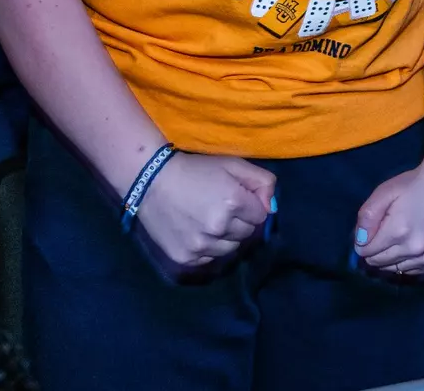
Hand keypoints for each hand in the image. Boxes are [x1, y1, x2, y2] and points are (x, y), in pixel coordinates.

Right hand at [132, 152, 275, 270]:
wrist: (152, 182)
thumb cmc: (195, 170)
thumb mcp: (232, 165)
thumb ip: (262, 182)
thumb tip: (271, 207)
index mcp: (233, 202)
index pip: (261, 216)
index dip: (250, 206)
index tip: (236, 198)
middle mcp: (219, 227)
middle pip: (247, 234)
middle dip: (240, 222)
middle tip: (221, 208)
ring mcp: (202, 245)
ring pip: (230, 248)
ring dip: (226, 237)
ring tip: (209, 220)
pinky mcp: (187, 258)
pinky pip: (210, 258)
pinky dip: (208, 248)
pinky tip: (197, 232)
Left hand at [354, 163, 423, 275]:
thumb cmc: (413, 185)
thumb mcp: (384, 192)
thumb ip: (367, 217)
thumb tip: (360, 242)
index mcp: (398, 232)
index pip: (365, 251)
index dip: (364, 240)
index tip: (374, 227)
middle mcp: (413, 250)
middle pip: (377, 262)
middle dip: (375, 249)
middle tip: (386, 230)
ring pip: (393, 269)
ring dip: (390, 257)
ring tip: (401, 235)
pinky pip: (410, 271)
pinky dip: (405, 262)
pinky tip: (411, 245)